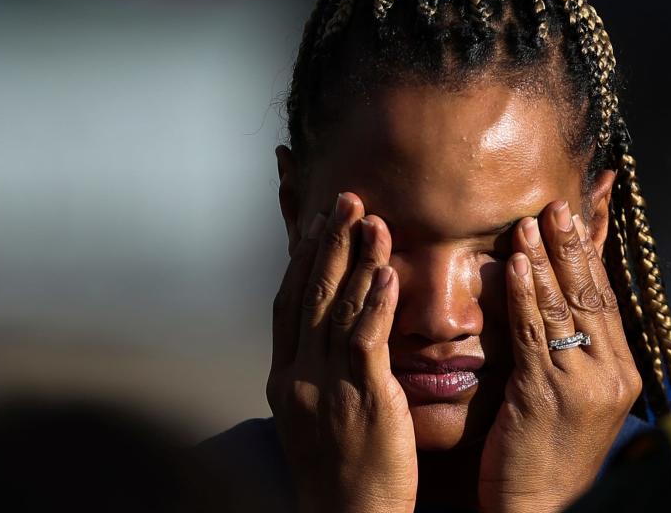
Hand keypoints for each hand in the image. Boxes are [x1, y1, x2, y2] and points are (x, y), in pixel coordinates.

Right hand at [266, 192, 417, 512]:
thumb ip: (316, 370)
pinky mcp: (362, 398)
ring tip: (371, 219)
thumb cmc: (338, 470)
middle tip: (345, 200)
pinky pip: (366, 339)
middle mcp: (298, 375)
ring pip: (338, 309)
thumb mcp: (312, 415)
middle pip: (311, 295)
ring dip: (356, 259)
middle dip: (328, 243)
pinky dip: (375, 302)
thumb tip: (326, 334)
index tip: (316, 224)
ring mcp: (326, 386)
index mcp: (283, 378)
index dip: (302, 260)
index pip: (288, 304)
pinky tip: (387, 272)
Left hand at [477, 200, 641, 512]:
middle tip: (555, 206)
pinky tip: (516, 265)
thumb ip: (575, 352)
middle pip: (592, 296)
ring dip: (545, 261)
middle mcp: (612, 374)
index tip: (576, 218)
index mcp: (624, 373)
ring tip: (529, 223)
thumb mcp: (576, 400)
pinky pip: (535, 334)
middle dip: (571, 247)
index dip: (590, 256)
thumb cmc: (549, 455)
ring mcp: (584, 384)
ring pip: (564, 308)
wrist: (540, 510)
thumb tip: (563, 306)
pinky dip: (526, 295)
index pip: (607, 301)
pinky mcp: (549, 394)